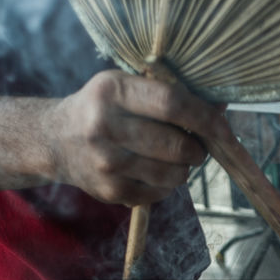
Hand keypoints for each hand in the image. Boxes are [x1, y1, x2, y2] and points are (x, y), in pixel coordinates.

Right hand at [48, 70, 225, 206]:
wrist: (55, 140)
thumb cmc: (103, 108)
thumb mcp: (126, 86)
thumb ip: (170, 94)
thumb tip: (220, 109)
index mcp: (112, 90)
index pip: (172, 104)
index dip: (205, 118)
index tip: (224, 128)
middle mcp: (104, 126)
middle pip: (175, 145)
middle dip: (197, 149)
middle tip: (197, 147)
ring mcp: (105, 162)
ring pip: (171, 174)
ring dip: (184, 169)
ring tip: (174, 159)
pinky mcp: (108, 191)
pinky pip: (158, 193)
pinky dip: (166, 185)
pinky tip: (153, 171)